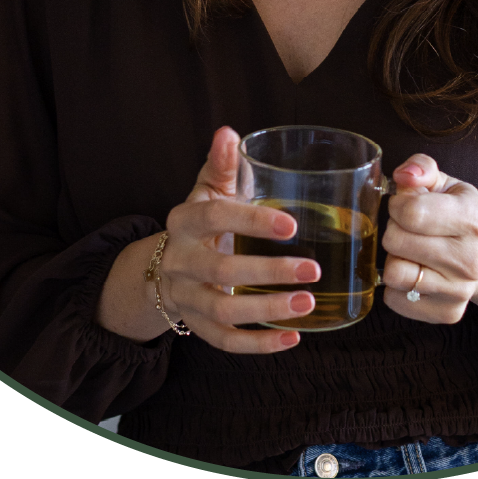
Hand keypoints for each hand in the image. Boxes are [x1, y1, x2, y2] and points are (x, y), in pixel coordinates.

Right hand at [96, 127, 320, 350]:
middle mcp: (180, 260)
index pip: (215, 217)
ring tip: (306, 302)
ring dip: (267, 310)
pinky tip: (293, 338)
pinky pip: (225, 342)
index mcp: (184, 220)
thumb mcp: (208, 189)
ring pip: (223, 310)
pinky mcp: (197, 325)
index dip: (251, 221)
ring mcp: (186, 297)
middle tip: (313, 269)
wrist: (165, 266)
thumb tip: (229, 133)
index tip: (291, 225)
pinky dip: (258, 345)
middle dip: (268, 272)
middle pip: (221, 269)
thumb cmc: (201, 220)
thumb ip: (221, 163)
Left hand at [381, 153, 477, 353]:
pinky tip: (415, 271)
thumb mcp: (448, 183)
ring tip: (411, 250)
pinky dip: (396, 286)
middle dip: (394, 229)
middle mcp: (470, 258)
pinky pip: (395, 300)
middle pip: (396, 241)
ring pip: (394, 274)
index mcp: (473, 218)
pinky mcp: (448, 312)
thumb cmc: (463, 214)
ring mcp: (460, 290)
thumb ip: (422, 168)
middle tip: (409, 228)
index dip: (398, 204)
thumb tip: (403, 176)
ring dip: (395, 258)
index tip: (405, 204)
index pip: (411, 213)